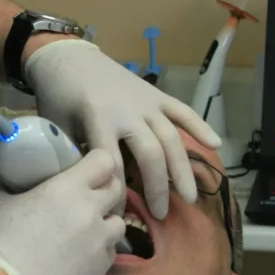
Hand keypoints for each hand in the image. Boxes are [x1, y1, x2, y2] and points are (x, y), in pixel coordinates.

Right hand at [0, 149, 125, 274]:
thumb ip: (4, 184)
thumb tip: (8, 180)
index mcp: (67, 189)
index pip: (104, 161)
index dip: (97, 161)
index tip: (86, 165)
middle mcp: (91, 212)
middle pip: (117, 189)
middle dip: (104, 188)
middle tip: (86, 193)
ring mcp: (100, 243)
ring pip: (118, 222)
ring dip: (106, 220)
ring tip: (86, 226)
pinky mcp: (100, 271)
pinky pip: (110, 251)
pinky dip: (100, 248)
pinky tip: (81, 252)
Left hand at [24, 38, 221, 219]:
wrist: (69, 57)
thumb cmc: (59, 96)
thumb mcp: (58, 128)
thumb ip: (73, 157)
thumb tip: (88, 192)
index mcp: (99, 118)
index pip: (113, 165)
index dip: (118, 194)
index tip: (120, 217)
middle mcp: (128, 111)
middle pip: (151, 154)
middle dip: (158, 187)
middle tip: (162, 214)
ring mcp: (146, 102)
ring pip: (171, 138)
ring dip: (182, 169)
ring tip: (190, 197)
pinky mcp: (157, 95)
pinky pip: (182, 111)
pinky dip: (200, 126)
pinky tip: (217, 144)